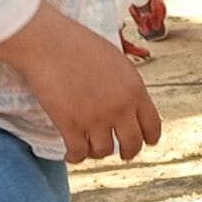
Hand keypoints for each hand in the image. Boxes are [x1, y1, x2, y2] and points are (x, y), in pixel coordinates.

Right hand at [0, 3, 162, 163]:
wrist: (49, 43)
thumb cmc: (79, 45)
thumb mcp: (116, 62)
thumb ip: (126, 85)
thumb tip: (128, 101)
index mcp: (135, 90)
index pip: (152, 125)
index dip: (150, 138)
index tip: (147, 142)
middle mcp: (120, 108)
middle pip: (132, 144)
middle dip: (128, 152)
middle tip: (122, 153)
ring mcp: (95, 119)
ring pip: (104, 151)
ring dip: (98, 152)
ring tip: (92, 148)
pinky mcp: (70, 125)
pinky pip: (78, 153)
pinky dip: (75, 157)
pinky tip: (71, 155)